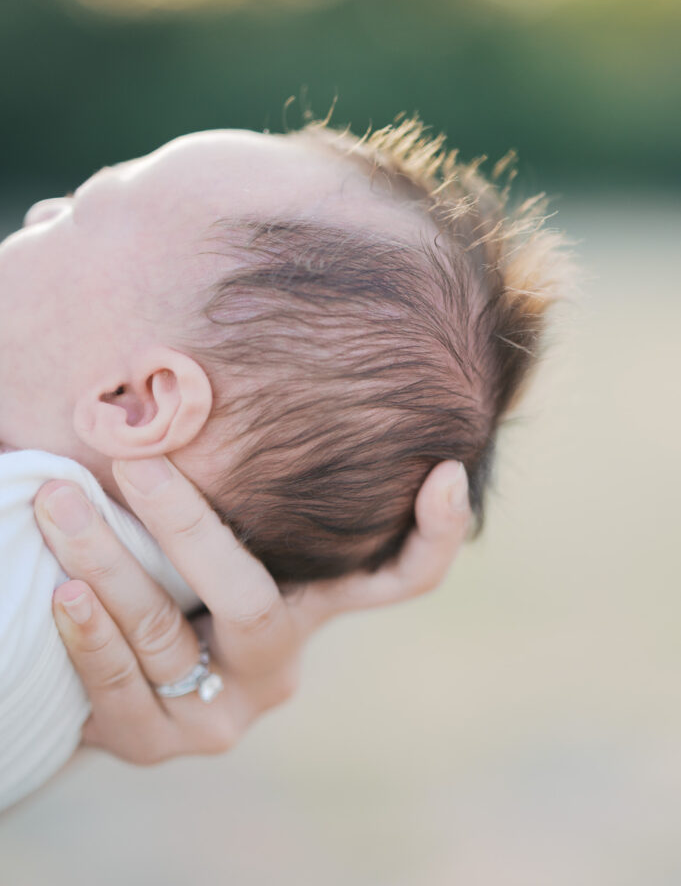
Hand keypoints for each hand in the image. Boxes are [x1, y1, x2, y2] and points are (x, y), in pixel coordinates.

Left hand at [34, 458, 469, 763]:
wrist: (104, 675)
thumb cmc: (168, 576)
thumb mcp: (208, 533)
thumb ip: (231, 486)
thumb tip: (201, 380)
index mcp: (310, 608)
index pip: (399, 580)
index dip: (435, 535)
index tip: (444, 470)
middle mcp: (277, 667)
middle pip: (252, 599)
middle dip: (188, 524)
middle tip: (137, 456)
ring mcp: (221, 714)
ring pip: (166, 634)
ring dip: (106, 561)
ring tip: (58, 501)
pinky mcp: (156, 743)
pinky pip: (121, 685)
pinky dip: (90, 634)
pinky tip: (62, 592)